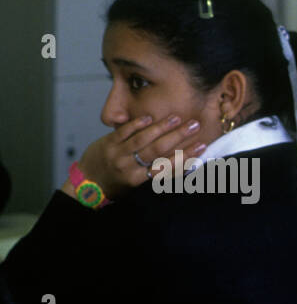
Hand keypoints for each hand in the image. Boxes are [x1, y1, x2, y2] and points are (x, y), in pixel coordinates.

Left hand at [63, 114, 206, 200]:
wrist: (88, 183)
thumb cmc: (118, 186)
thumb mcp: (138, 184)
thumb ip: (157, 172)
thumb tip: (185, 162)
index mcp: (139, 180)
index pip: (167, 167)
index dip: (186, 156)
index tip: (202, 146)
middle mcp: (129, 167)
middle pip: (158, 150)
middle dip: (178, 137)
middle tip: (195, 126)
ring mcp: (117, 154)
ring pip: (142, 139)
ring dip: (161, 127)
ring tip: (177, 118)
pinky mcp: (107, 143)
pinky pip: (124, 132)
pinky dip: (137, 124)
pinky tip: (150, 118)